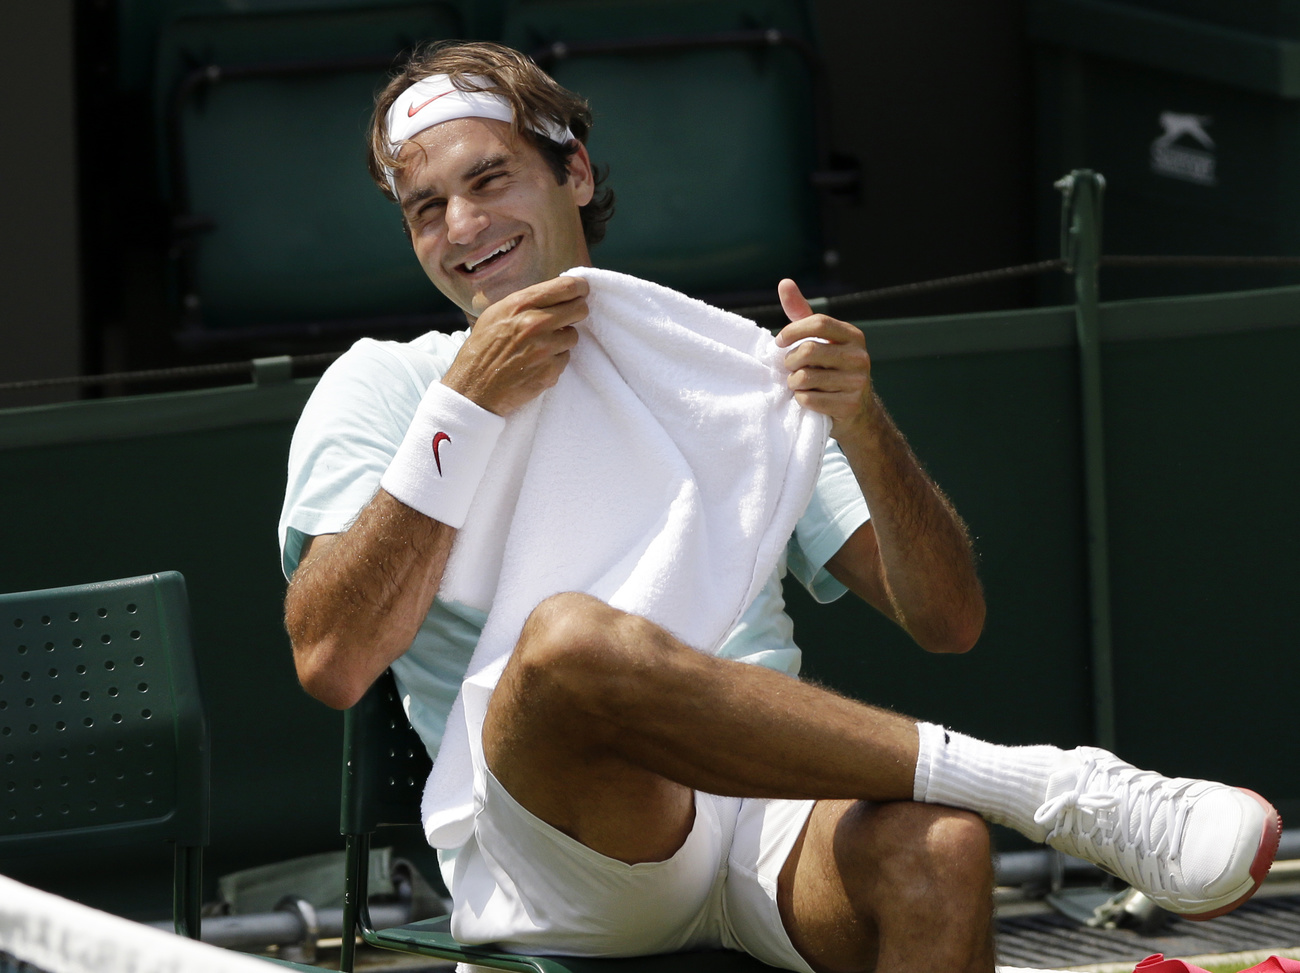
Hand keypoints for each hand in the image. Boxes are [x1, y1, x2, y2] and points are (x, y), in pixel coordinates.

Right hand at [441, 275, 587, 415]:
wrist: (474, 388)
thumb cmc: (483, 348)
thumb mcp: (496, 314)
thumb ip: (526, 302)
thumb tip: (554, 293)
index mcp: (521, 304)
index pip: (566, 287)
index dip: (579, 287)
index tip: (582, 290)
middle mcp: (535, 323)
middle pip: (579, 309)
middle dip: (577, 312)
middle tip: (569, 318)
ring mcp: (545, 348)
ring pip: (573, 336)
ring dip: (563, 340)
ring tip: (542, 345)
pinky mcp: (550, 371)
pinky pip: (565, 359)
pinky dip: (555, 361)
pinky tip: (537, 363)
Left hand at [774, 278, 873, 434]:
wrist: (857, 411)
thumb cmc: (831, 368)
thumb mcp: (820, 340)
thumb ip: (801, 314)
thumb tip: (784, 282)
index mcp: (852, 336)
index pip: (819, 323)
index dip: (793, 331)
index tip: (779, 341)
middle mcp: (859, 357)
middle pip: (808, 350)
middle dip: (789, 361)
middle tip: (788, 367)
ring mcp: (857, 382)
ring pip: (806, 377)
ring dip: (793, 382)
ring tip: (797, 383)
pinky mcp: (849, 405)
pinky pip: (809, 399)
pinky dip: (800, 399)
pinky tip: (807, 398)